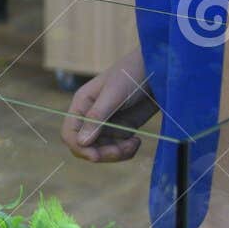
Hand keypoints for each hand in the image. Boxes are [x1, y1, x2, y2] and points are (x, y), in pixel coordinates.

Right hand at [61, 47, 152, 162]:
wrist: (159, 71)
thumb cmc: (132, 75)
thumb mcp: (113, 95)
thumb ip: (96, 117)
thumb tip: (81, 143)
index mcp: (81, 105)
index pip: (69, 133)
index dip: (79, 147)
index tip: (95, 156)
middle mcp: (91, 117)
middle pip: (85, 147)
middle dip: (102, 153)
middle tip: (121, 150)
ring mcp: (107, 124)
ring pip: (102, 151)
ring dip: (117, 153)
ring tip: (134, 142)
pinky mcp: (123, 129)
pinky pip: (118, 149)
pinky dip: (126, 151)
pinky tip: (137, 141)